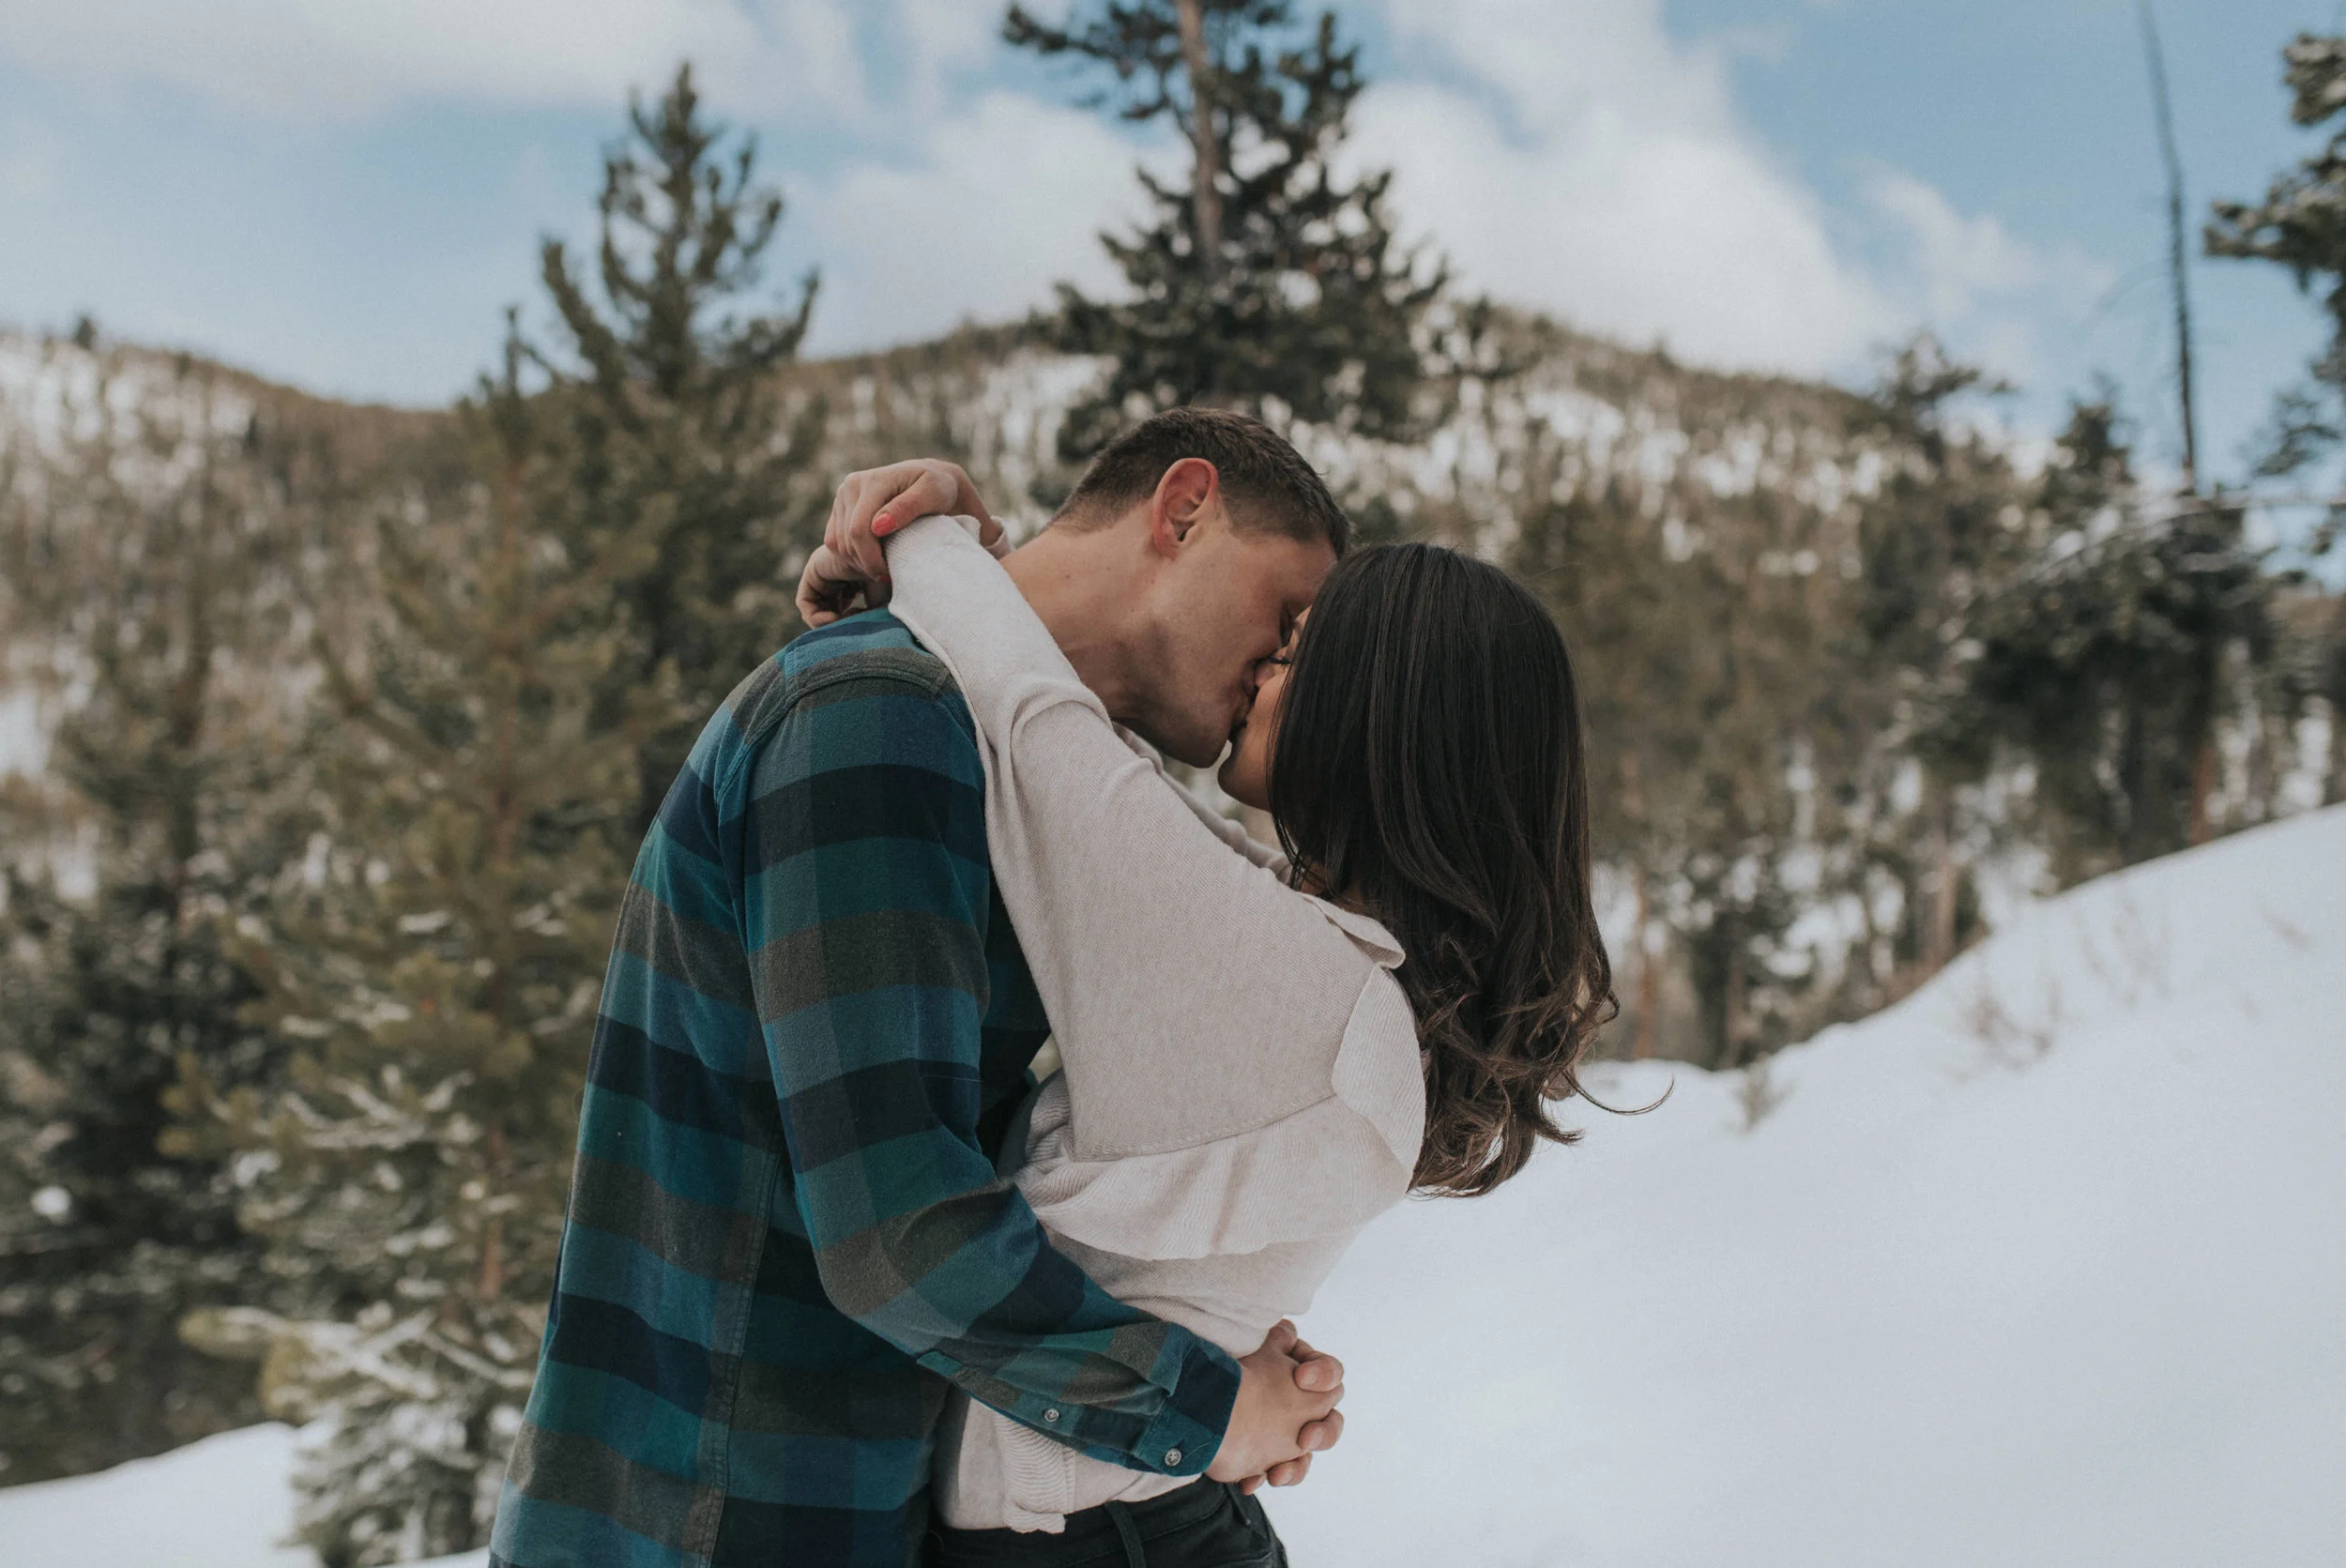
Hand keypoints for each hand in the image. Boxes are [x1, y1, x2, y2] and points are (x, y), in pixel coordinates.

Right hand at [796, 458, 1002, 627]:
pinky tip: (876, 562)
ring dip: (859, 565)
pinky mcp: (839, 508)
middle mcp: (853, 484)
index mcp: (875, 481)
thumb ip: (913, 508)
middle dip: (866, 567)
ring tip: (888, 571)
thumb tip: (880, 524)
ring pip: (836, 546)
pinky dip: (851, 559)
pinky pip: (833, 545)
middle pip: (845, 543)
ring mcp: (844, 496)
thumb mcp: (943, 497)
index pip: (860, 534)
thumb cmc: (949, 494)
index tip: (892, 578)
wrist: (941, 483)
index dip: (873, 563)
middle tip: (892, 581)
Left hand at [1206, 1320, 1344, 1485]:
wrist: (1189, 1399)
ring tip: (1277, 1475)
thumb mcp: (1252, 1345)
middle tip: (1305, 1438)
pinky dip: (1264, 1477)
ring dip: (1297, 1468)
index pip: (1331, 1374)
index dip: (1325, 1375)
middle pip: (1330, 1421)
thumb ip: (1278, 1339)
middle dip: (1324, 1433)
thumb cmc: (1224, 1366)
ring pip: (1306, 1456)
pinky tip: (1248, 1482)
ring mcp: (1283, 1434)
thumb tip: (1287, 1334)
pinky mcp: (1265, 1456)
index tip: (1301, 1377)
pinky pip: (1277, 1473)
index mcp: (1301, 1373)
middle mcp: (1298, 1404)